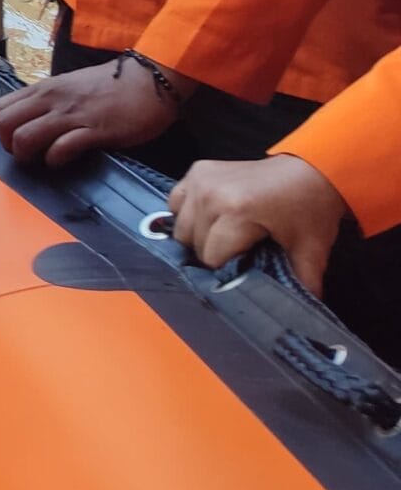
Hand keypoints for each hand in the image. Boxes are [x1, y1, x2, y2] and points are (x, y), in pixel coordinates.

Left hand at [0, 54, 190, 166]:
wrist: (150, 80)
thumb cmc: (110, 86)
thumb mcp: (69, 87)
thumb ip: (48, 102)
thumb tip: (29, 121)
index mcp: (44, 89)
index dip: (3, 130)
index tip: (17, 139)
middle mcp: (51, 99)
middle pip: (4, 125)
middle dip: (9, 145)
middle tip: (28, 153)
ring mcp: (71, 114)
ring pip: (25, 137)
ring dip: (29, 156)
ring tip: (44, 159)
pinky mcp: (94, 130)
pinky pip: (61, 149)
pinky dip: (56, 160)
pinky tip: (66, 160)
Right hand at [168, 152, 347, 295]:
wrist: (313, 169)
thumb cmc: (311, 209)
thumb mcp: (311, 250)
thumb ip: (302, 285)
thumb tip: (296, 319)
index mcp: (237, 211)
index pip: (211, 258)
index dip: (228, 270)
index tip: (246, 269)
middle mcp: (211, 193)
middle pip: (192, 243)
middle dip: (213, 254)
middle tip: (240, 253)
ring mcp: (201, 180)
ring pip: (180, 226)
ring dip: (198, 237)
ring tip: (226, 237)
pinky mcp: (197, 172)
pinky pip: (176, 203)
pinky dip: (188, 214)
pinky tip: (210, 218)